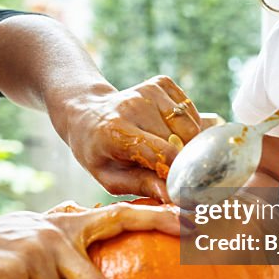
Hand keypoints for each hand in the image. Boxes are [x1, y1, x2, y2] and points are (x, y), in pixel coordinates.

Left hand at [55, 76, 201, 200]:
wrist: (88, 114)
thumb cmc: (99, 151)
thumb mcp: (110, 177)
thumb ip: (141, 185)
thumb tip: (171, 195)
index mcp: (116, 131)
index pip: (161, 154)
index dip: (175, 172)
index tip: (179, 185)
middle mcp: (133, 105)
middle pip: (179, 141)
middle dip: (181, 159)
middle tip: (168, 168)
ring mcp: (149, 90)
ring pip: (190, 126)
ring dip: (186, 142)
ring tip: (166, 148)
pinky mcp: (161, 82)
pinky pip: (190, 111)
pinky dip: (187, 125)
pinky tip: (168, 131)